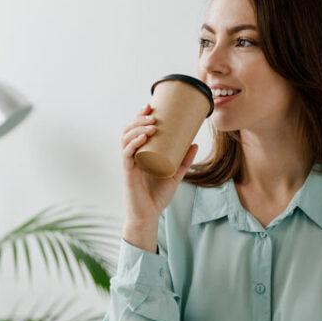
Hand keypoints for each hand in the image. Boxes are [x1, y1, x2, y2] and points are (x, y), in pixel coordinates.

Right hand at [120, 103, 199, 227]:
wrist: (150, 215)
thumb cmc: (158, 196)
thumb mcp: (176, 174)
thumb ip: (184, 160)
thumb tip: (195, 143)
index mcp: (140, 153)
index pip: (135, 130)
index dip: (140, 116)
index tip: (150, 106)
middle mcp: (132, 156)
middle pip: (129, 130)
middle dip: (138, 119)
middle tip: (152, 113)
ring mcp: (129, 163)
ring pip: (126, 139)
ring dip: (137, 128)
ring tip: (150, 124)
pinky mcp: (128, 173)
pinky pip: (127, 154)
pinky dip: (134, 143)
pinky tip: (143, 137)